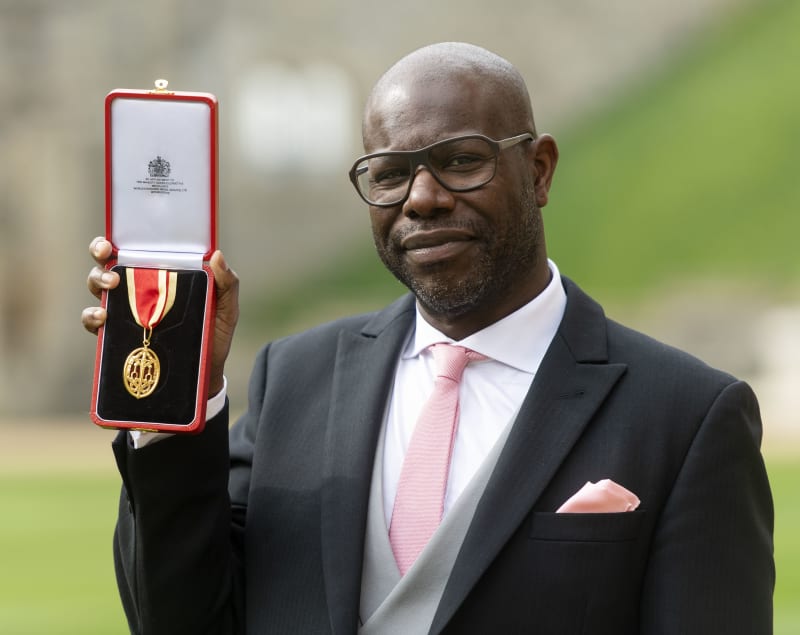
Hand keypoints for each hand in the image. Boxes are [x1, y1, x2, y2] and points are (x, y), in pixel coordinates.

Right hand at [82, 237, 239, 398]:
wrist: (206, 372)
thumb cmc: (213, 333)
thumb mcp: (225, 307)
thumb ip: (227, 283)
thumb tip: (216, 255)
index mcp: (161, 275)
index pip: (132, 251)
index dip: (113, 244)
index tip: (110, 245)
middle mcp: (138, 289)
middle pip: (107, 266)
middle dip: (99, 261)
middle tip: (114, 272)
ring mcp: (125, 312)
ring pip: (97, 289)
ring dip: (97, 283)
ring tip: (111, 289)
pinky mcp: (118, 335)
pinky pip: (94, 322)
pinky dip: (91, 317)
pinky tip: (102, 318)